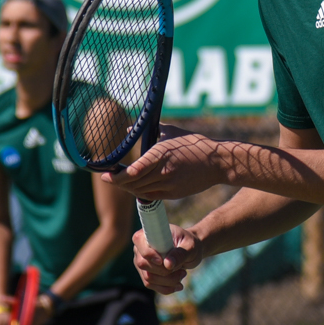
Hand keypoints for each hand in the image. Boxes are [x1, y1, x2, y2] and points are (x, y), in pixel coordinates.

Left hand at [103, 127, 226, 201]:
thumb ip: (150, 131)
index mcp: (161, 155)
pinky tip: (134, 186)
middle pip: (133, 183)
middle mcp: (163, 172)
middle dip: (118, 182)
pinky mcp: (174, 194)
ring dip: (127, 187)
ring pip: (140, 191)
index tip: (106, 174)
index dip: (118, 176)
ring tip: (119, 181)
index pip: (134, 170)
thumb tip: (128, 129)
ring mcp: (169, 185)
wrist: (217, 163)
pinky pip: (151, 196)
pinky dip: (140, 192)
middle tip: (108, 177)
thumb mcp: (172, 132)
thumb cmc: (195, 144)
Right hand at [132, 223, 204, 294]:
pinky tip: (178, 285)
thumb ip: (180, 253)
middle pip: (143, 264)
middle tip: (183, 270)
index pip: (138, 240)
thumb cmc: (190, 244)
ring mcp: (142, 262)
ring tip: (183, 274)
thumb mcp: (190, 246)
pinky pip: (151, 285)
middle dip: (164, 271)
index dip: (148, 252)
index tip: (162, 261)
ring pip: (148, 278)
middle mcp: (141, 248)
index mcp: (150, 233)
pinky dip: (166, 287)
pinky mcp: (146, 274)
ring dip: (168, 281)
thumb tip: (167, 264)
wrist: (191, 252)